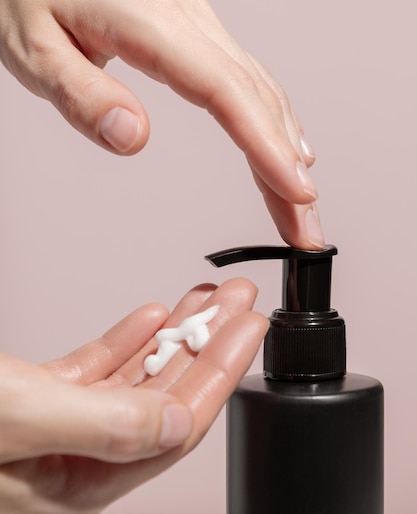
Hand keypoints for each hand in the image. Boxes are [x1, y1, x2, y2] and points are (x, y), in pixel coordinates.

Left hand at [0, 0, 323, 248]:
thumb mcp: (34, 51)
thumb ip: (83, 97)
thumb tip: (134, 137)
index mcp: (149, 20)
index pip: (224, 90)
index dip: (265, 144)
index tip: (296, 190)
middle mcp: (187, 15)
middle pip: (255, 97)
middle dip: (286, 166)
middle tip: (307, 225)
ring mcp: (197, 19)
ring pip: (259, 90)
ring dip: (285, 149)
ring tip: (300, 203)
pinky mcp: (195, 29)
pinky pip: (246, 78)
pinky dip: (271, 119)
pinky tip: (286, 144)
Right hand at [0, 279, 266, 512]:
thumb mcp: (19, 421)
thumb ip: (100, 427)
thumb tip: (173, 424)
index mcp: (79, 482)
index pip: (175, 426)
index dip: (220, 373)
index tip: (249, 329)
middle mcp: (76, 457)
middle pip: (163, 395)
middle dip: (208, 342)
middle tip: (238, 301)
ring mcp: (59, 426)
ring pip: (134, 377)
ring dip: (173, 334)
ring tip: (206, 299)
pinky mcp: (37, 397)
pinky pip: (98, 369)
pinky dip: (126, 340)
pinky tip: (151, 318)